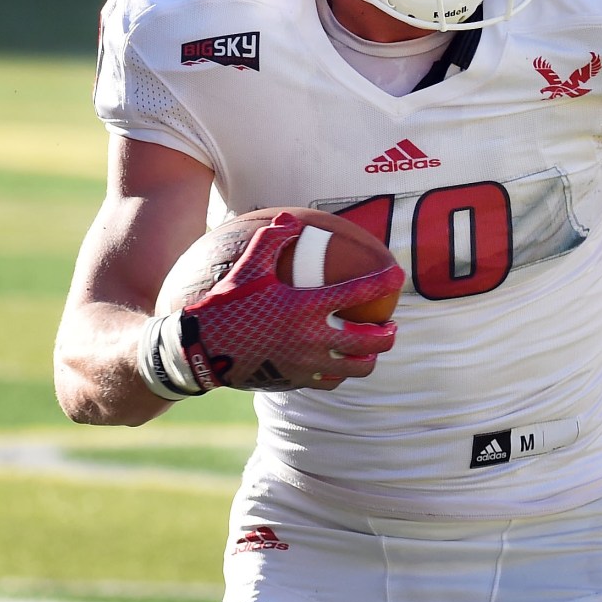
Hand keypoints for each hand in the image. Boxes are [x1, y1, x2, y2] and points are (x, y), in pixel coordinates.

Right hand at [148, 215, 401, 394]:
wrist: (203, 350)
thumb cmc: (225, 305)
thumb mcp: (247, 268)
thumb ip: (271, 242)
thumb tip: (291, 220)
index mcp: (306, 306)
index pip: (359, 293)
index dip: (384, 283)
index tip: (398, 276)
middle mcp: (313, 338)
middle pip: (371, 341)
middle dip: (389, 333)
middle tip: (391, 325)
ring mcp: (308, 363)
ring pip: (358, 367)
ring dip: (372, 357)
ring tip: (373, 348)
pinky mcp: (298, 380)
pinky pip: (332, 380)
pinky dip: (343, 372)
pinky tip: (342, 364)